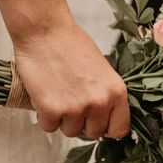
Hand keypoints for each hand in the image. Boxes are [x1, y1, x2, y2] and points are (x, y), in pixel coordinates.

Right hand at [13, 19, 129, 138]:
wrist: (44, 30)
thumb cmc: (69, 43)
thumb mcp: (101, 69)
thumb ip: (104, 93)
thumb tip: (102, 115)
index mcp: (116, 91)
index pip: (119, 129)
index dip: (106, 127)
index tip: (97, 122)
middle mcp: (99, 102)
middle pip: (93, 133)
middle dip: (81, 121)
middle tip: (70, 100)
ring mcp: (75, 108)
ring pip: (69, 131)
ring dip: (61, 118)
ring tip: (56, 92)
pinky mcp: (52, 110)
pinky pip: (48, 126)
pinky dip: (43, 115)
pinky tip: (43, 94)